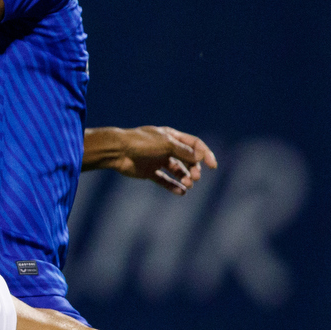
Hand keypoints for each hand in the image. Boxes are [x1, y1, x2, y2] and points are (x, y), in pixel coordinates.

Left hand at [88, 126, 216, 193]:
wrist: (118, 151)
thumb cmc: (142, 143)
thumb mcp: (166, 144)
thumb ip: (184, 151)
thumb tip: (200, 157)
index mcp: (171, 137)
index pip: (194, 145)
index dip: (204, 154)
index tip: (212, 166)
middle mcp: (166, 148)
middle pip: (187, 159)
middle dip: (194, 169)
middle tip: (194, 178)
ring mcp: (157, 160)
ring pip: (177, 171)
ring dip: (184, 178)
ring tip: (187, 185)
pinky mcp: (148, 172)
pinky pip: (164, 180)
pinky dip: (173, 186)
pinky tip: (181, 193)